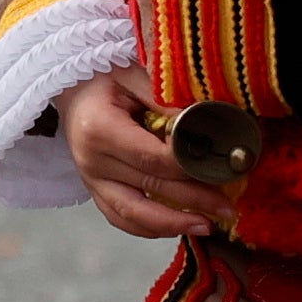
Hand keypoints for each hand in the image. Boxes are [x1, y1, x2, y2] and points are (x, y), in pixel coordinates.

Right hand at [59, 71, 234, 240]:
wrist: (73, 90)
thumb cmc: (103, 77)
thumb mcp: (134, 74)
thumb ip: (164, 99)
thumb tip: (202, 122)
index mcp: (99, 129)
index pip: (151, 157)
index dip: (187, 166)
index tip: (220, 167)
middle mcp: (92, 161)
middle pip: (150, 188)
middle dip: (194, 201)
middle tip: (228, 208)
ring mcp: (91, 180)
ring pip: (133, 215)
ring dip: (173, 225)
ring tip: (208, 227)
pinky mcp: (95, 191)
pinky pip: (121, 218)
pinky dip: (150, 228)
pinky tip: (178, 228)